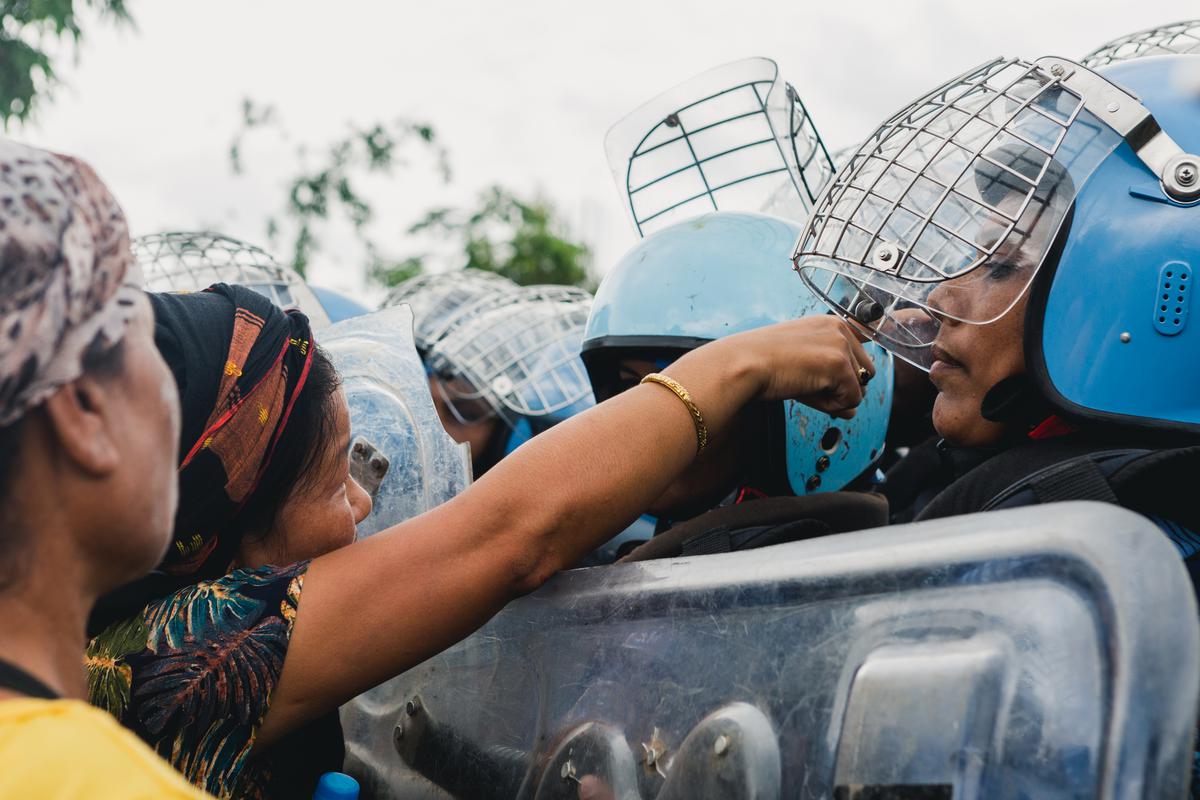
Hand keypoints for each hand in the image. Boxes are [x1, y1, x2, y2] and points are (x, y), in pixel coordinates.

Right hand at [727, 315, 873, 418]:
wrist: (742, 365)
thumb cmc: (760, 363)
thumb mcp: (802, 363)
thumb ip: (831, 381)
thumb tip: (852, 409)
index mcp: (830, 323)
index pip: (859, 353)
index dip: (850, 372)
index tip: (838, 372)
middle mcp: (840, 329)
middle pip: (865, 373)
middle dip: (842, 389)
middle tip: (812, 389)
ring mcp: (841, 346)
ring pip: (859, 388)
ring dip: (835, 398)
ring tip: (805, 388)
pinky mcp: (838, 365)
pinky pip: (850, 400)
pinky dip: (830, 406)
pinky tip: (807, 393)